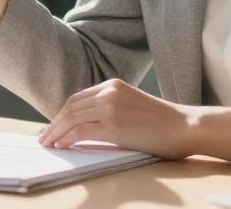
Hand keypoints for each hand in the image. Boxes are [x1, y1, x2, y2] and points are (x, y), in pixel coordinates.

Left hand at [38, 79, 194, 159]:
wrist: (186, 126)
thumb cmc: (163, 122)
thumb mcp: (132, 106)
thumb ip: (110, 108)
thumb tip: (86, 125)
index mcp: (112, 85)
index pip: (77, 98)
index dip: (61, 113)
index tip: (53, 126)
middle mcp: (109, 92)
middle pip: (70, 107)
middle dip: (54, 123)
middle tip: (44, 137)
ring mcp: (110, 107)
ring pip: (72, 118)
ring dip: (56, 132)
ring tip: (48, 144)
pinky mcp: (114, 126)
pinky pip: (81, 131)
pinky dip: (66, 138)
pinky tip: (61, 146)